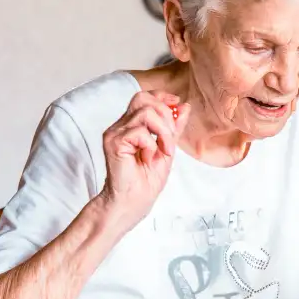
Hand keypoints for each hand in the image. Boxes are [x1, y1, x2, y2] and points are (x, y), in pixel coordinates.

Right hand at [99, 90, 189, 227]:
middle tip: (170, 138)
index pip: (144, 97)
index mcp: (131, 125)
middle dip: (165, 114)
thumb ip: (174, 128)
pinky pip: (140, 132)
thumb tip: (184, 106)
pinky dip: (151, 145)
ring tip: (163, 150)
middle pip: (142, 98)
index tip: (177, 105)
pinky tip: (148, 158)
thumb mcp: (167, 149)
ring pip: (145, 112)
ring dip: (163, 132)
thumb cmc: (146, 180)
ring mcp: (115, 133)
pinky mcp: (113, 142)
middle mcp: (120, 126)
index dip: (162, 97)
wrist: (134, 202)